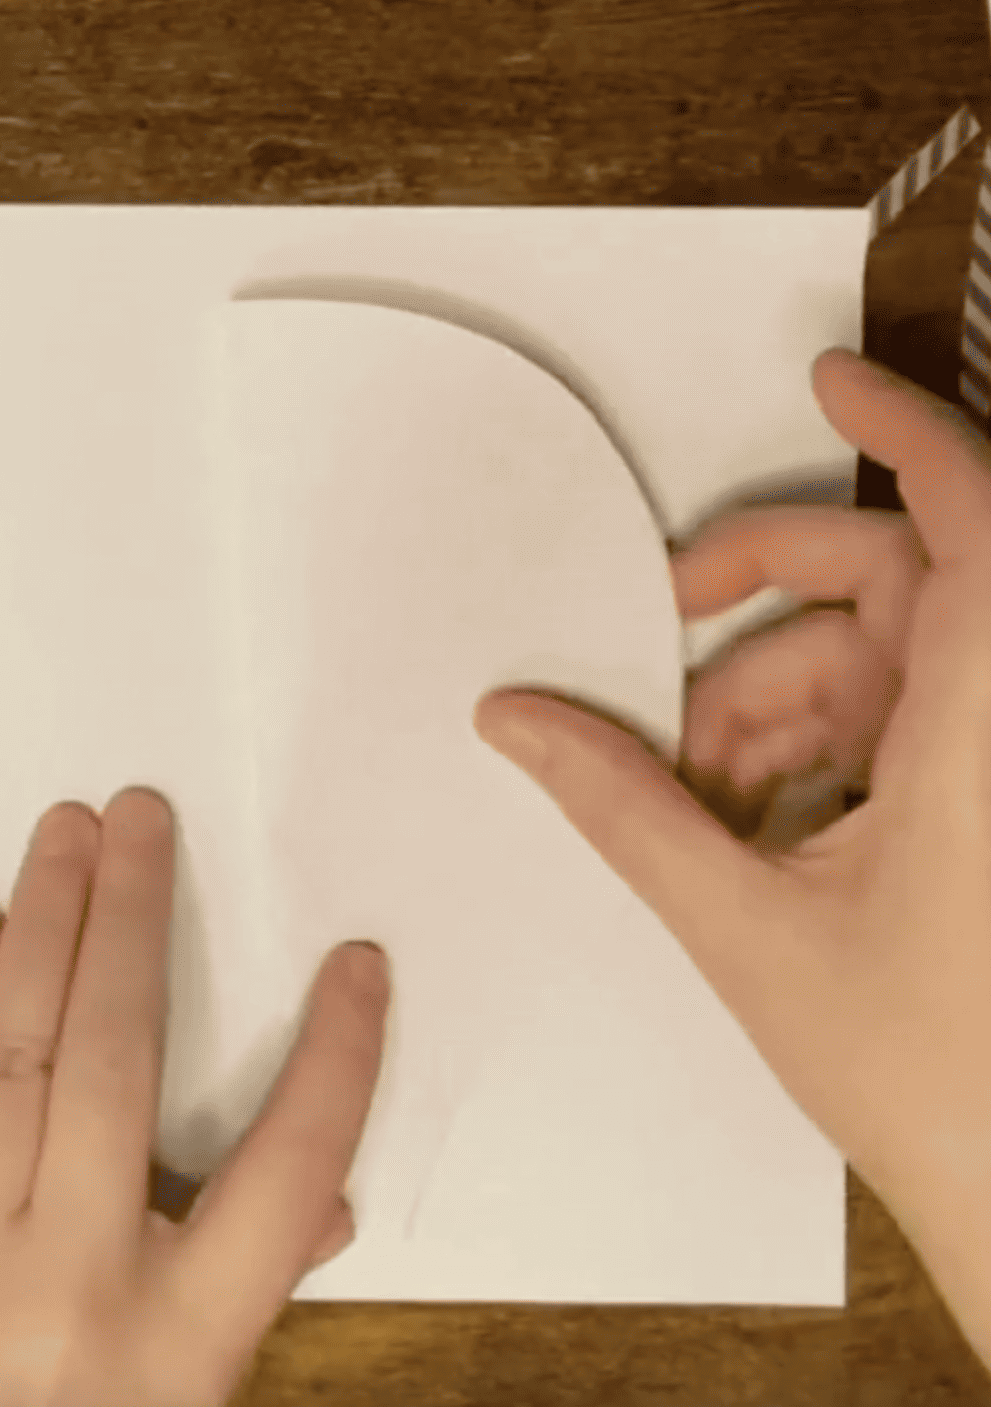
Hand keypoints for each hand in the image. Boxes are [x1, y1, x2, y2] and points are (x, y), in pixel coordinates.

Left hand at [0, 786, 389, 1406]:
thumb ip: (236, 1301)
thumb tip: (320, 1200)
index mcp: (175, 1355)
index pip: (285, 1180)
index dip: (335, 1064)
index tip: (356, 968)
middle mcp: (70, 1295)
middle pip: (116, 1063)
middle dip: (135, 920)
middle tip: (143, 818)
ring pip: (11, 1054)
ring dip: (44, 925)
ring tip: (67, 835)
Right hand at [475, 349, 990, 1360]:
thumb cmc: (947, 1086)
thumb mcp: (748, 927)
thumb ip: (624, 808)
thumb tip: (522, 724)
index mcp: (985, 731)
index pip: (970, 520)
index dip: (904, 429)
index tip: (827, 380)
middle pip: (895, 580)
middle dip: (766, 595)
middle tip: (664, 614)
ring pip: (888, 656)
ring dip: (779, 695)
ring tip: (699, 782)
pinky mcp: (990, 804)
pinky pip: (904, 718)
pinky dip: (822, 741)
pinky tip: (758, 811)